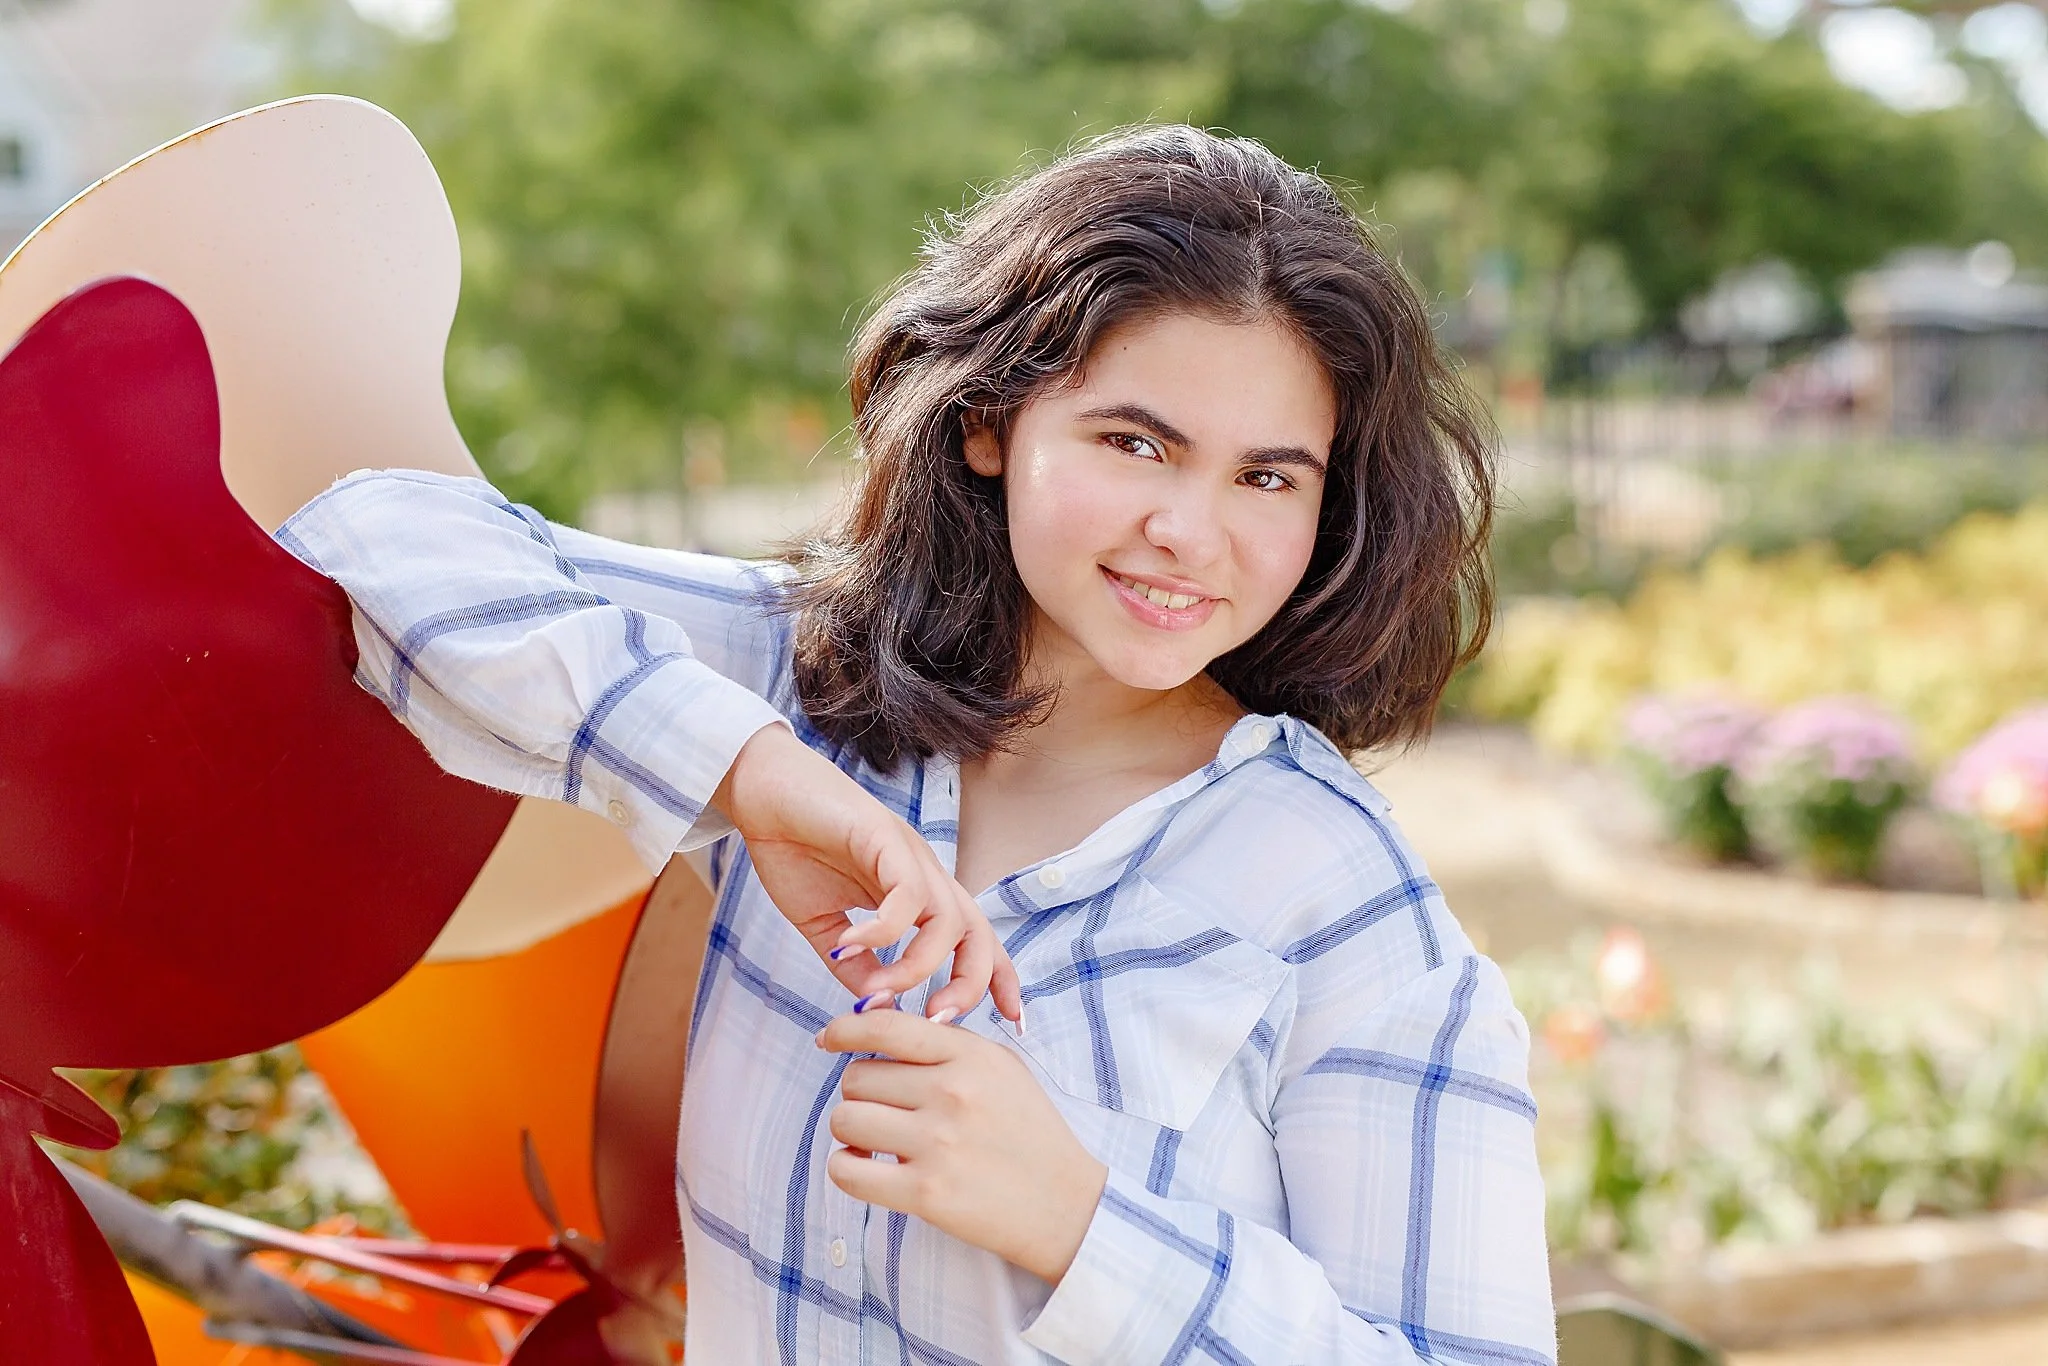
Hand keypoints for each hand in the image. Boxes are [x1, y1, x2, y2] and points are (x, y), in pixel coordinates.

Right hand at [712, 723, 1021, 1023]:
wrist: (762, 790)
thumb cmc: (794, 850)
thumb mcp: (827, 925)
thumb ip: (855, 965)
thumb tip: (874, 1006)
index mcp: (919, 894)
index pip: (974, 939)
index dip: (999, 978)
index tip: (1012, 1019)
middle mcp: (925, 875)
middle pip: (977, 934)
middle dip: (969, 985)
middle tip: (937, 1020)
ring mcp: (908, 855)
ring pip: (946, 922)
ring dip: (916, 968)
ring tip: (877, 992)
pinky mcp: (885, 838)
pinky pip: (907, 894)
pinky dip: (884, 931)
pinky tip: (848, 945)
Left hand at [817, 1008, 1107, 1284]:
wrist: (1065, 1204)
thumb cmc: (1029, 1133)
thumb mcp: (1001, 1068)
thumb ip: (947, 1045)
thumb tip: (878, 1030)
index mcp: (970, 1057)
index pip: (887, 1027)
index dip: (845, 1028)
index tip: (829, 1037)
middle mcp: (952, 1093)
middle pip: (857, 1076)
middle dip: (860, 1092)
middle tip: (882, 1110)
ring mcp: (937, 1143)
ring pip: (846, 1119)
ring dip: (852, 1131)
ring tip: (876, 1142)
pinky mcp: (925, 1194)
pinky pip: (847, 1171)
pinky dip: (847, 1168)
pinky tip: (869, 1168)